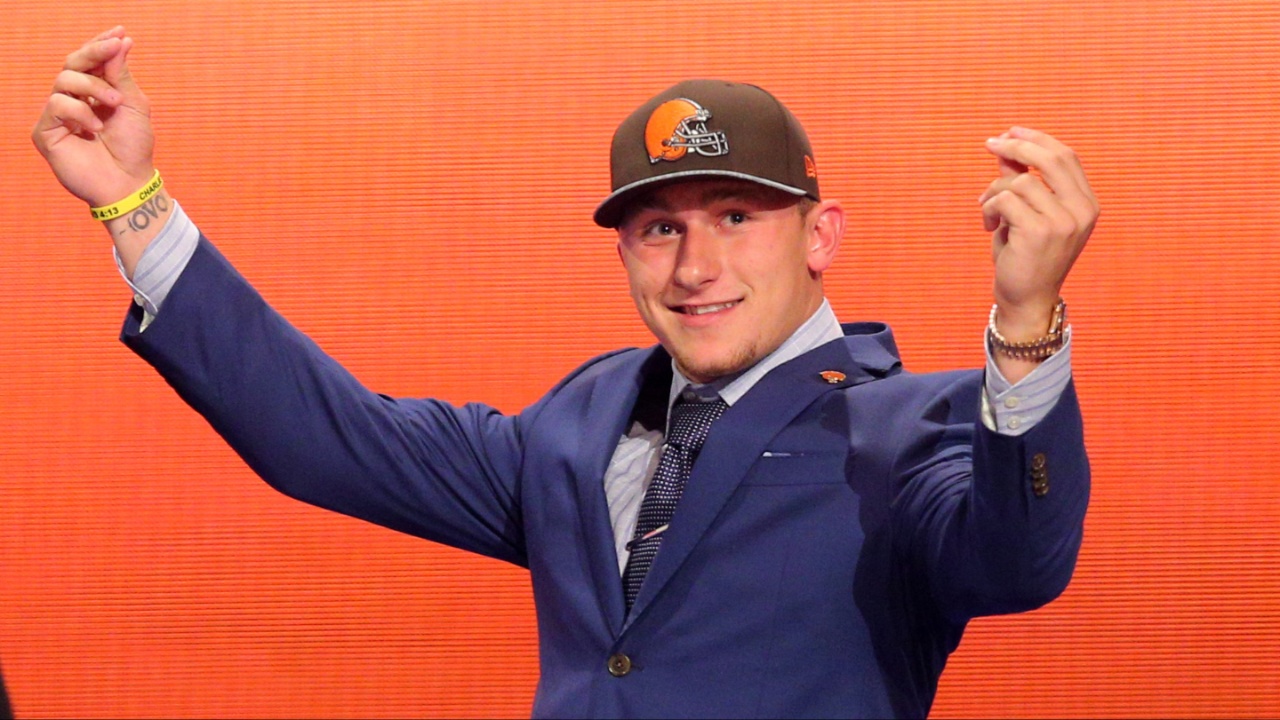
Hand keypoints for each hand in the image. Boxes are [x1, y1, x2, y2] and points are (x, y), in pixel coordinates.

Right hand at [32, 26, 154, 207]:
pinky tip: (95, 127)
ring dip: (93, 86)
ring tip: (115, 104)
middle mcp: (73, 101)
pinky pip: (56, 104)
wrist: (129, 181)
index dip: (100, 44)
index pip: (89, 61)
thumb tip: (121, 40)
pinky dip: (80, 111)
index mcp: (94, 93)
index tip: (119, 32)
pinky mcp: (46, 131)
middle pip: (72, 63)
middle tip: (114, 47)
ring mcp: (58, 116)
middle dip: (94, 53)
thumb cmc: (134, 147)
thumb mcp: (133, 104)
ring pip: (64, 80)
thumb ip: (122, 74)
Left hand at [979, 127, 1097, 340]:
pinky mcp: (1040, 232)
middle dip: (1016, 145)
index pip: (1066, 157)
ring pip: (1020, 180)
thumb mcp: (1028, 214)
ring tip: (988, 212)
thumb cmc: (1026, 257)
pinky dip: (989, 209)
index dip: (1037, 139)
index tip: (1011, 132)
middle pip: (1051, 158)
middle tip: (990, 143)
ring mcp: (1064, 221)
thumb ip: (1022, 180)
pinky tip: (989, 228)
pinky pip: (1005, 199)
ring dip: (994, 191)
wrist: (1026, 299)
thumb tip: (1006, 147)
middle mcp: (1082, 211)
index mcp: (1087, 204)